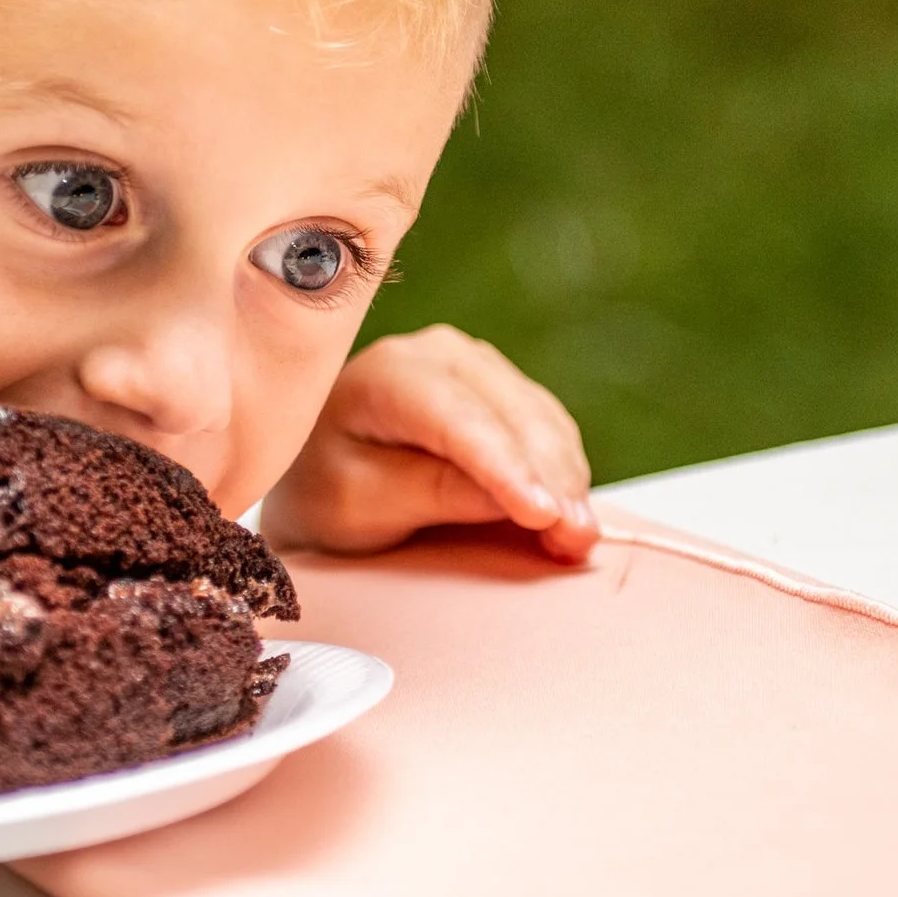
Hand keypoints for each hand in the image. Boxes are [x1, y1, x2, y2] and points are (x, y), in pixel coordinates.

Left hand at [264, 324, 597, 561]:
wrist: (318, 471)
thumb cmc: (325, 490)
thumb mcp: (357, 505)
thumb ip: (426, 493)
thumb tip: (508, 499)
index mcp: (388, 374)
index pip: (458, 418)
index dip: (504, 466)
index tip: (541, 514)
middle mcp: (438, 354)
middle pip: (513, 416)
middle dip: (551, 480)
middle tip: (577, 542)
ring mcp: (475, 366)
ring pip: (541, 421)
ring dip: (567, 479)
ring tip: (580, 538)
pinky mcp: (500, 389)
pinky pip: (547, 428)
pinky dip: (563, 472)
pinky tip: (572, 514)